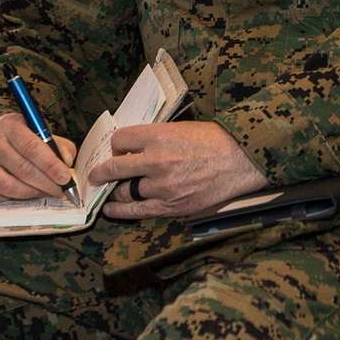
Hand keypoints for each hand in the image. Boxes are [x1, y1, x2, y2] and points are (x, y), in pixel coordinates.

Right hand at [0, 112, 76, 202]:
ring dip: (30, 194)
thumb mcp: (37, 131)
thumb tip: (66, 161)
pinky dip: (9, 199)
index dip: (51, 165)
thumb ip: (57, 144)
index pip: (32, 148)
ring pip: (8, 187)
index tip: (65, 178)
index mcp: (9, 125)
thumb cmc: (16, 136)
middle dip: (46, 184)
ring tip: (42, 192)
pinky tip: (18, 193)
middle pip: (22, 170)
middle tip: (59, 191)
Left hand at [92, 121, 266, 219]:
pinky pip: (136, 211)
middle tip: (96, 174)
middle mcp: (156, 160)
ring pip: (124, 192)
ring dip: (114, 191)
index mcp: (159, 135)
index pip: (120, 139)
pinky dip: (119, 211)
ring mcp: (162, 186)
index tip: (118, 149)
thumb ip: (158, 137)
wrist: (242, 161)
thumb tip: (137, 146)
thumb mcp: (185, 128)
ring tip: (107, 192)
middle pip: (114, 167)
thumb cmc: (218, 140)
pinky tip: (112, 209)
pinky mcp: (170, 206)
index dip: (117, 145)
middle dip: (101, 171)